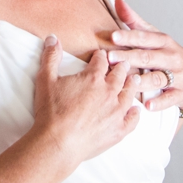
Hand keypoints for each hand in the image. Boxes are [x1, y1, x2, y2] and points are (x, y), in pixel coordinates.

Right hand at [30, 35, 144, 168]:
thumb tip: (52, 38)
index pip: (101, 60)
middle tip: (123, 64)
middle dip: (120, 67)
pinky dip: (135, 114)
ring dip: (131, 85)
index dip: (100, 56)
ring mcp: (115, 112)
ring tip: (134, 79)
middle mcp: (108, 92)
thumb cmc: (51, 113)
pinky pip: (132, 120)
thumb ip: (50, 57)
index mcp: (93, 78)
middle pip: (119, 74)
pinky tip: (136, 110)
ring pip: (129, 93)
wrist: (57, 144)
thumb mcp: (46, 80)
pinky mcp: (117, 130)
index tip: (101, 56)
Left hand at [108, 0, 182, 115]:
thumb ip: (135, 21)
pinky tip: (148, 106)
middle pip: (148, 56)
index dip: (129, 36)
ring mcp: (178, 74)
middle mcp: (171, 56)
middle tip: (111, 58)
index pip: (144, 37)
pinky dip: (159, 102)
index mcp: (163, 41)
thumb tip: (118, 1)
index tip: (113, 36)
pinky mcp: (181, 92)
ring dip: (142, 80)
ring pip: (158, 77)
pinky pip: (170, 98)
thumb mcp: (154, 36)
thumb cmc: (167, 54)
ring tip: (128, 82)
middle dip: (130, 57)